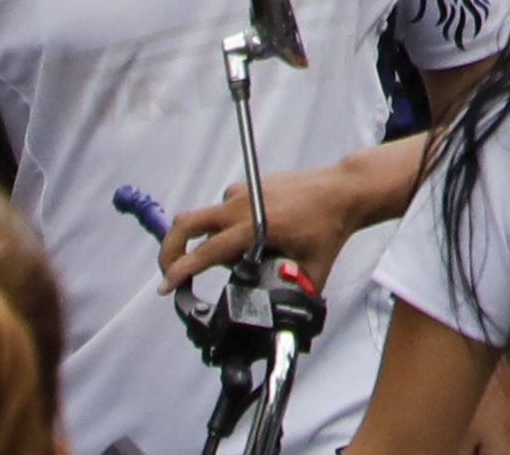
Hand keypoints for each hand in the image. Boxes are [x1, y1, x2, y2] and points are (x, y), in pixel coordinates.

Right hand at [157, 155, 379, 288]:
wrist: (343, 190)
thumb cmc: (329, 227)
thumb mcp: (314, 270)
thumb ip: (294, 296)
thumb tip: (283, 322)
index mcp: (257, 227)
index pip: (208, 251)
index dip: (182, 270)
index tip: (166, 287)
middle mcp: (244, 206)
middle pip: (187, 223)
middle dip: (169, 250)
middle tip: (168, 274)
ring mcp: (243, 193)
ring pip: (203, 218)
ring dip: (199, 240)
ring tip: (226, 262)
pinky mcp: (247, 187)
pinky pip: (222, 210)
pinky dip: (221, 228)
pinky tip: (244, 241)